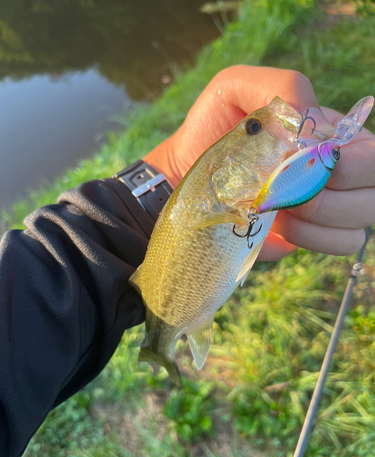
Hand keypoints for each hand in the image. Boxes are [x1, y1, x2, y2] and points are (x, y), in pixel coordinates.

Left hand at [144, 65, 372, 259]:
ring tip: (277, 205)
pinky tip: (281, 225)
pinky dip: (315, 236)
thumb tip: (314, 126)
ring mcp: (330, 205)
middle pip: (374, 187)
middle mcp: (340, 168)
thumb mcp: (236, 88)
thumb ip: (280, 87)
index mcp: (332, 132)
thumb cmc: (215, 127)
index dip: (347, 161)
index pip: (371, 150)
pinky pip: (344, 242)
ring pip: (362, 218)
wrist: (188, 171)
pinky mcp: (312, 235)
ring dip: (319, 214)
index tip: (298, 159)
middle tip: (287, 187)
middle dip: (332, 189)